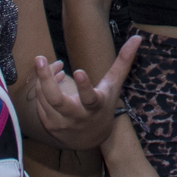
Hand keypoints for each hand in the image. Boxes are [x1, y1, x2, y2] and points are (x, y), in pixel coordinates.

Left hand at [28, 34, 141, 149]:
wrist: (92, 138)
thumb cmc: (104, 105)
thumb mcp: (114, 86)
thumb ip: (123, 62)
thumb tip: (137, 38)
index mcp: (95, 106)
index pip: (90, 98)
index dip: (84, 86)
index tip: (79, 71)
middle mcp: (77, 117)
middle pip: (57, 100)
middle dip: (46, 79)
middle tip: (39, 59)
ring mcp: (61, 123)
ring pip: (44, 97)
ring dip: (44, 78)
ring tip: (51, 65)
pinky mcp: (49, 125)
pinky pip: (40, 102)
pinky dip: (41, 86)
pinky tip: (50, 78)